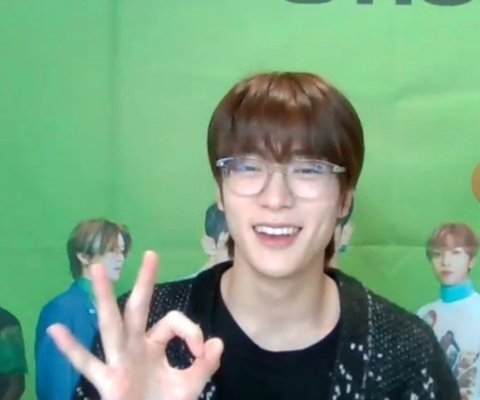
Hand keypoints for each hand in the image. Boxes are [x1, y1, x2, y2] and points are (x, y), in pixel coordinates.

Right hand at [48, 251, 223, 399]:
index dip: (190, 330)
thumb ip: (205, 364)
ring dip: (104, 296)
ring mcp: (119, 360)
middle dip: (144, 282)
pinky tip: (55, 329)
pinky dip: (71, 348)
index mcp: (154, 344)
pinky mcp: (108, 381)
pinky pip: (88, 363)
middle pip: (138, 308)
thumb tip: (216, 341)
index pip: (172, 322)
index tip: (202, 350)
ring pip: (111, 324)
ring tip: (97, 268)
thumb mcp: (191, 384)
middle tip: (151, 253)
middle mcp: (135, 346)